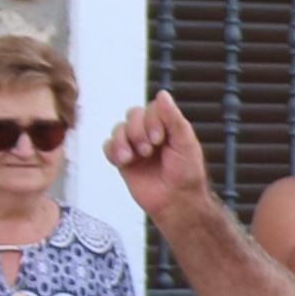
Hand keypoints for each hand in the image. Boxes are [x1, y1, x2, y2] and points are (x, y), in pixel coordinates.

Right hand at [104, 93, 211, 214]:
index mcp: (167, 126)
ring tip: (133, 158)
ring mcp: (135, 146)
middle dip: (137, 131)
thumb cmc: (187, 174)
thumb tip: (162, 94)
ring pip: (118, 129)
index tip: (160, 139)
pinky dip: (113, 151)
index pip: (150, 109)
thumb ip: (173, 118)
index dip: (151, 121)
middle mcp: (149, 133)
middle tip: (148, 150)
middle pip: (132, 115)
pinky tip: (124, 161)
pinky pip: (108, 147)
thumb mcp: (186, 143)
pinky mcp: (123, 161)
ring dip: (123, 141)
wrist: (177, 202)